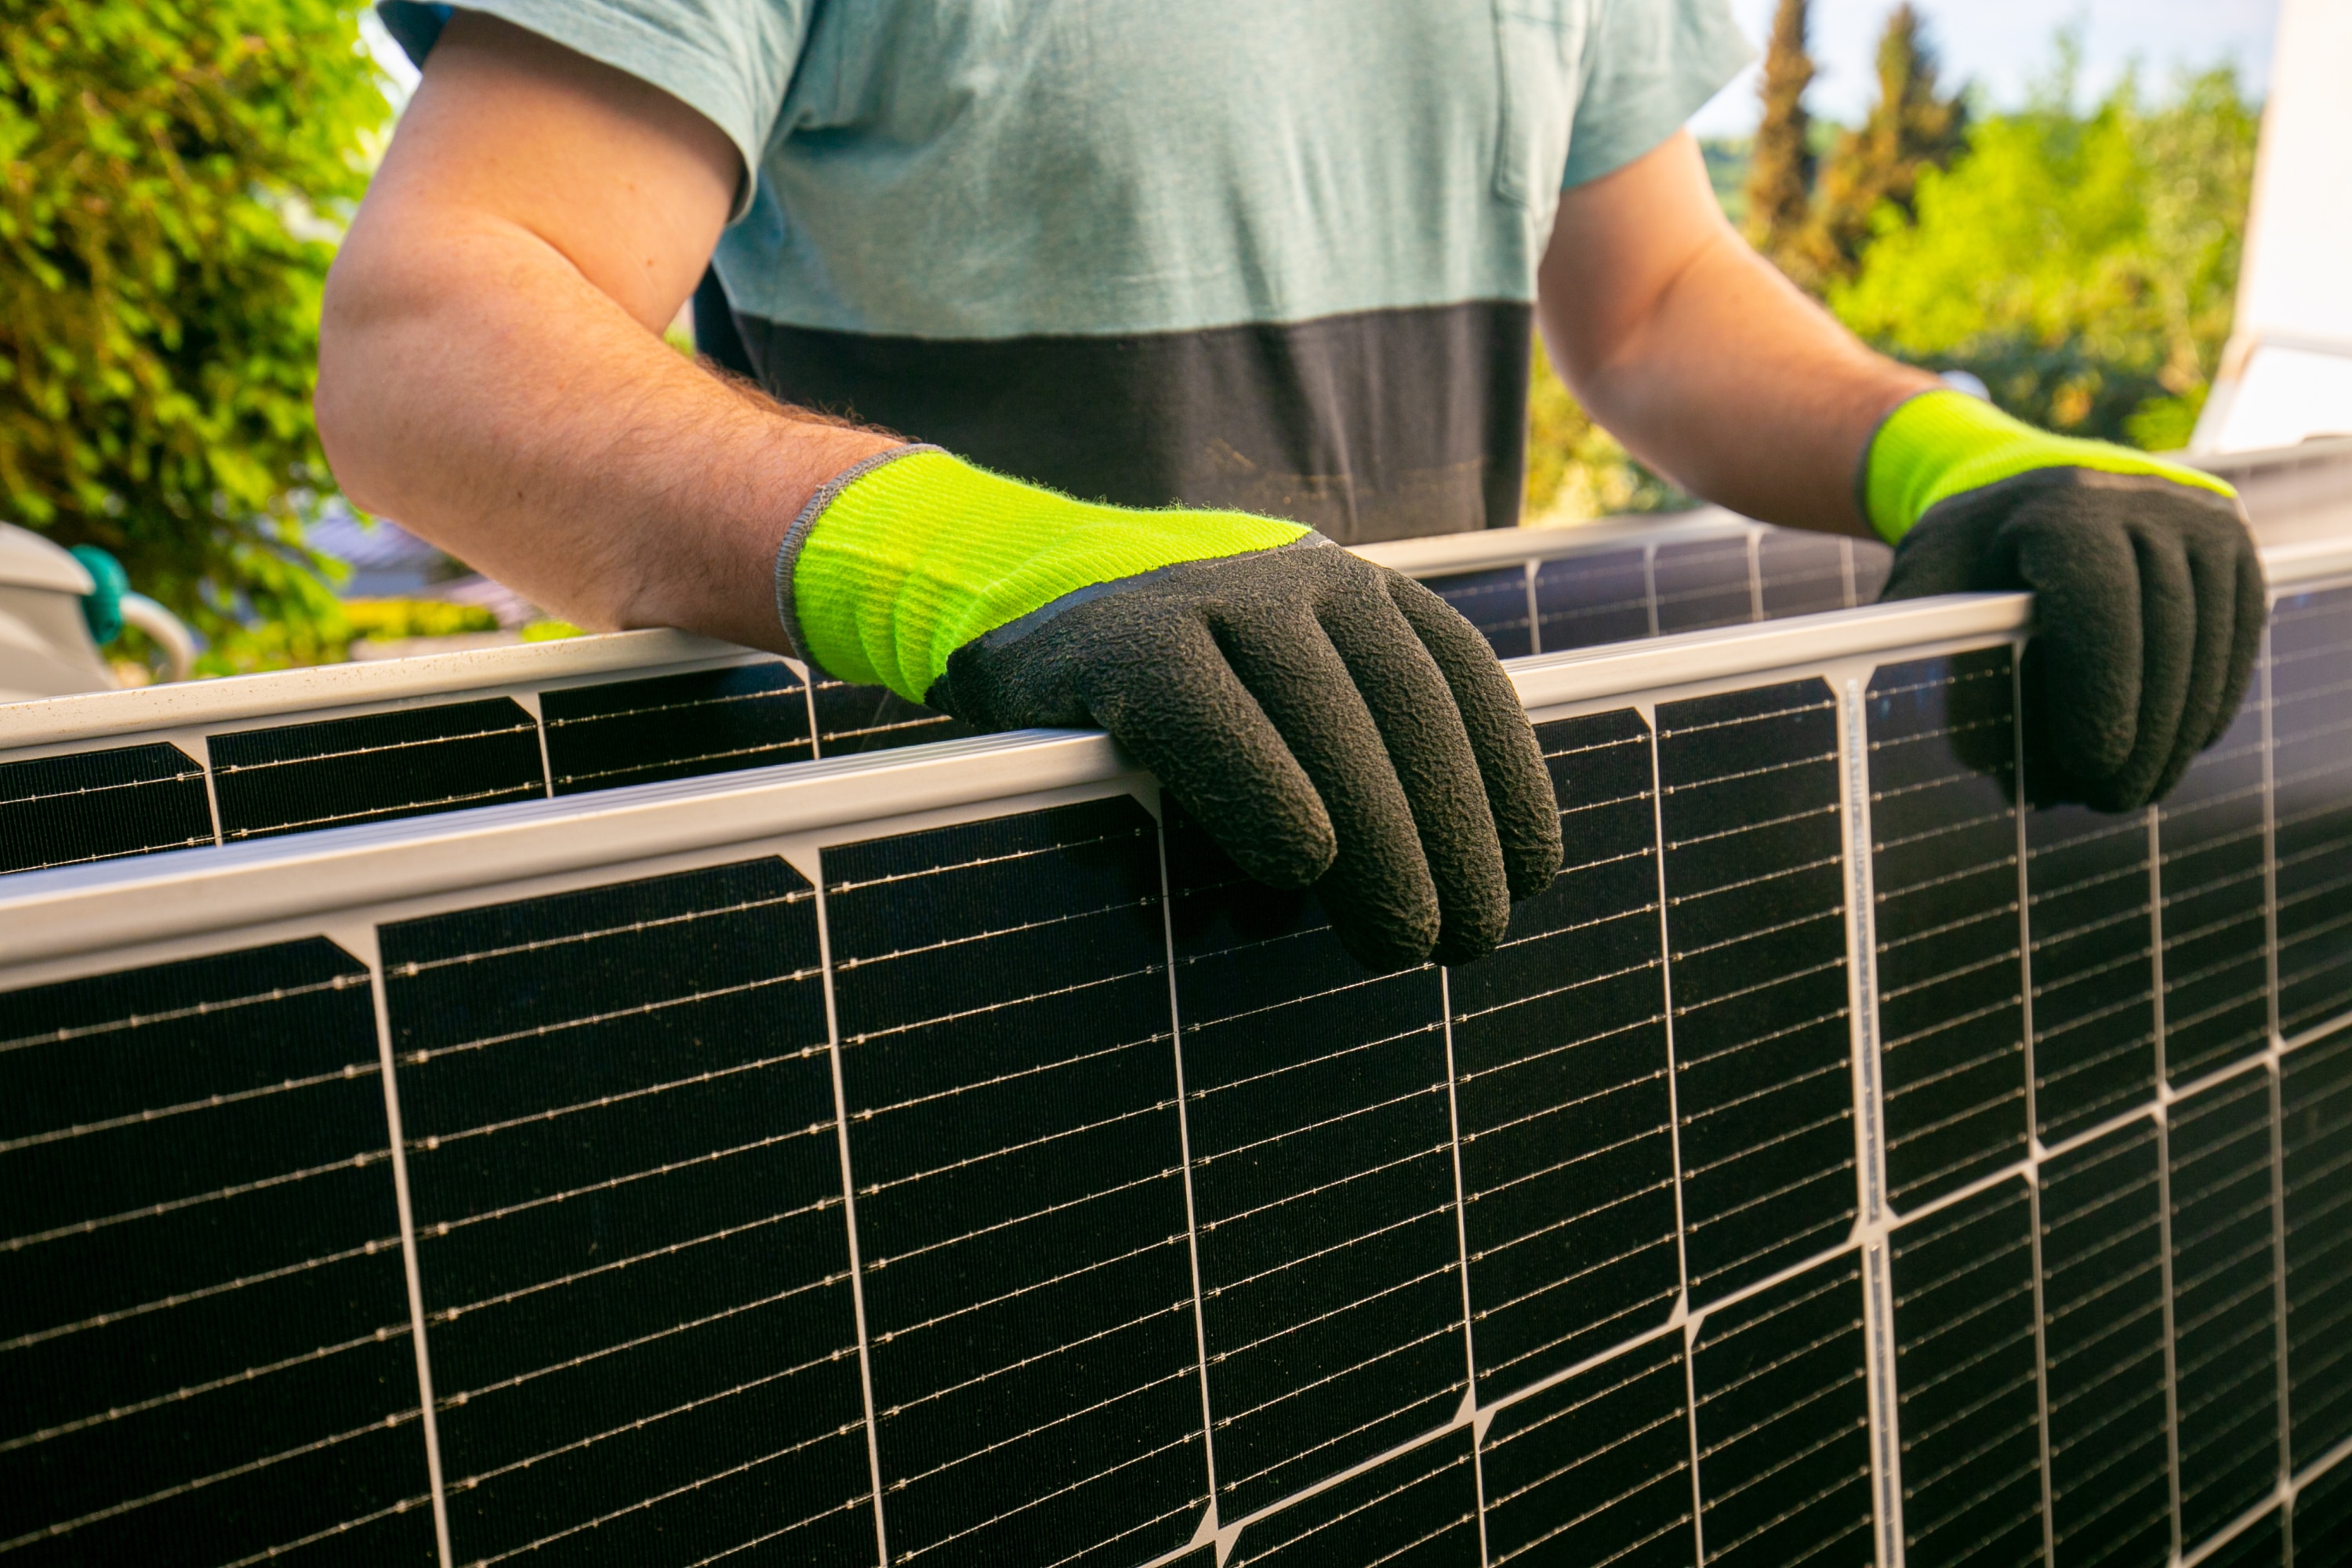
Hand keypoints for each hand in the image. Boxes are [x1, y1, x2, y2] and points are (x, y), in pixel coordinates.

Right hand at [781, 448, 1562, 967]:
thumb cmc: (1178, 709)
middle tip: (1466, 942)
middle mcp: (1308, 580)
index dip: (1510, 786)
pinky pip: (1213, 718)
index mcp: (1365, 597)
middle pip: (1408, 712)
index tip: (1529, 879)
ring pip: (1328, 720)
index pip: (1466, 687)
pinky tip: (1299, 864)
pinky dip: (1265, 790)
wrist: (1024, 610)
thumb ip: (1367, 760)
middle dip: (1452, 836)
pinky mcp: (1131, 642)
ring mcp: (1218, 600)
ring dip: (1380, 841)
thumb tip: (1465, 891)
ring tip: (1400, 941)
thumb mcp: (1290, 709)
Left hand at [1870, 391, 2266, 809]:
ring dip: (2182, 727)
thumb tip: (1944, 752)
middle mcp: (2143, 500)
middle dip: (2144, 731)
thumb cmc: (1966, 554)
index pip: (2099, 606)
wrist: (2028, 486)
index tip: (2090, 764)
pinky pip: (2239, 630)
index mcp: (2060, 506)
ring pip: (2210, 639)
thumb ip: (1923, 652)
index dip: (2100, 692)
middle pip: (2164, 632)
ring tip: (2141, 789)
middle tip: (2113, 801)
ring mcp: (2200, 516)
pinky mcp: (2235, 540)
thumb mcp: (1924, 586)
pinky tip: (2181, 746)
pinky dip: (2214, 694)